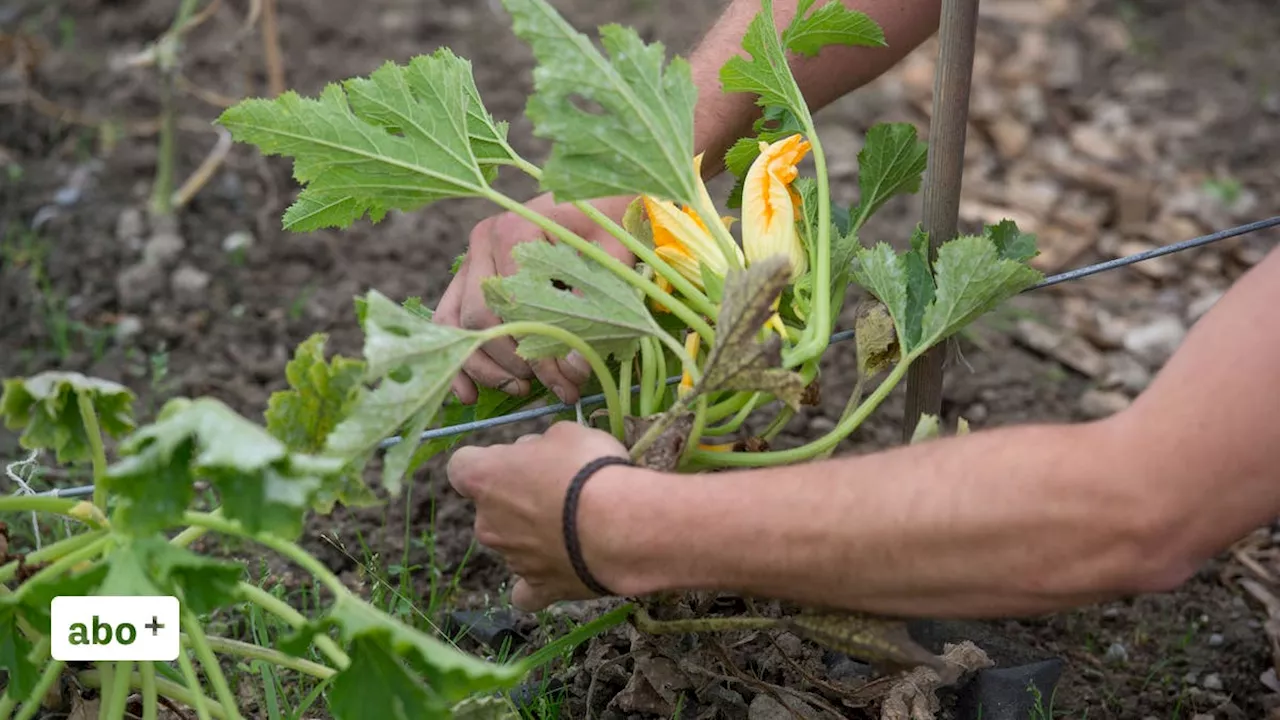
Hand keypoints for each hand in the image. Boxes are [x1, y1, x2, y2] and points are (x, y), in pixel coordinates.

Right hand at [435, 193, 634, 404]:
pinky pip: (449, 320)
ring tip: (522, 388)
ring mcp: (472, 258)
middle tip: (548, 386)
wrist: (603, 197)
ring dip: (485, 366)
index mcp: (516, 229)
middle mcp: (483, 241)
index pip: (515, 305)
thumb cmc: (612, 225)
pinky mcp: (469, 276)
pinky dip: (459, 359)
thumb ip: (594, 305)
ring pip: (459, 324)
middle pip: (481, 318)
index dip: (539, 351)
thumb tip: (574, 368)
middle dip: (512, 362)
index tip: (568, 381)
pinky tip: (469, 393)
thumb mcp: (614, 257)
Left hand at [446, 422, 634, 610]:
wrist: (618, 525)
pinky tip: (559, 570)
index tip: (515, 459)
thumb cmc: (586, 469)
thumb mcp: (565, 434)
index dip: (487, 461)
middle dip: (519, 498)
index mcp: (484, 478)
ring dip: (536, 533)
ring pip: (513, 542)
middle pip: (491, 507)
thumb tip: (538, 456)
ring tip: (580, 525)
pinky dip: (540, 580)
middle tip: (560, 489)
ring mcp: (511, 559)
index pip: (462, 466)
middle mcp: (487, 522)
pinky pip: (528, 591)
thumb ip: (540, 446)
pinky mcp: (540, 587)